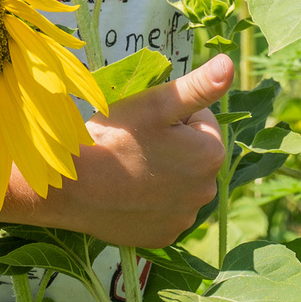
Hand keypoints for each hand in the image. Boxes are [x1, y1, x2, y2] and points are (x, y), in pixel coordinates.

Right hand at [23, 53, 231, 247]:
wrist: (71, 185)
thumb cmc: (115, 137)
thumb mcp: (157, 103)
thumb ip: (199, 85)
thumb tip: (229, 64)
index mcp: (211, 155)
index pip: (201, 120)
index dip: (173, 116)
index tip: (146, 122)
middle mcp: (207, 193)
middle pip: (192, 154)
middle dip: (171, 145)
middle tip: (135, 143)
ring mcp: (183, 219)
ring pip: (178, 182)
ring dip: (162, 173)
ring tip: (128, 165)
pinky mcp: (163, 237)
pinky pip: (163, 210)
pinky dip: (150, 201)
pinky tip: (127, 193)